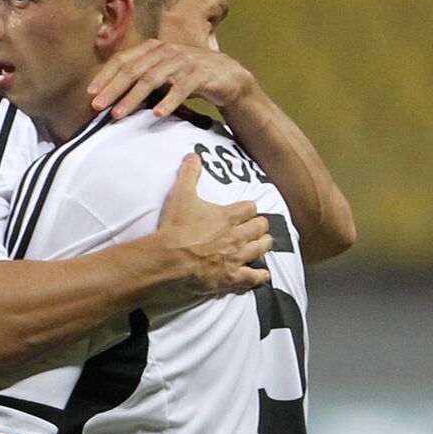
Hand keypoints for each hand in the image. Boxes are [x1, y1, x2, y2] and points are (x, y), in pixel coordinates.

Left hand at [88, 39, 253, 117]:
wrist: (227, 76)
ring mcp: (183, 61)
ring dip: (133, 97)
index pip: (123, 60)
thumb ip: (140, 78)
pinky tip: (156, 114)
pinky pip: (181, 89)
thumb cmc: (188, 76)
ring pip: (153, 78)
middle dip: (113, 88)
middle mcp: (166, 51)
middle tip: (97, 106)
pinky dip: (168, 101)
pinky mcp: (200, 75)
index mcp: (153, 48)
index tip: (90, 93)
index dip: (105, 76)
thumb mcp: (162, 73)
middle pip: (133, 69)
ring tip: (118, 114)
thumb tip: (110, 96)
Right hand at [158, 154, 271, 294]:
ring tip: (264, 244)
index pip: (250, 208)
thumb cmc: (175, 227)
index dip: (249, 209)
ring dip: (263, 245)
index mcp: (229, 215)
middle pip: (260, 227)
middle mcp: (237, 236)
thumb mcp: (181, 195)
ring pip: (260, 248)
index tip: (246, 211)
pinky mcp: (231, 277)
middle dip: (259, 226)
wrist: (169, 257)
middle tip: (257, 227)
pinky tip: (263, 275)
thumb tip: (192, 156)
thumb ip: (189, 174)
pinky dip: (260, 276)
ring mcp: (236, 257)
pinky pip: (253, 277)